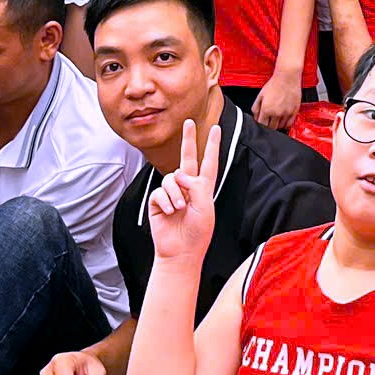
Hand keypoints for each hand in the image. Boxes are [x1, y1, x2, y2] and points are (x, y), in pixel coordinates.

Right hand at [147, 115, 222, 263]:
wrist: (181, 252)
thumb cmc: (198, 232)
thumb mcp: (205, 205)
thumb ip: (195, 185)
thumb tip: (179, 174)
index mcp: (203, 187)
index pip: (209, 161)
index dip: (212, 144)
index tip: (215, 128)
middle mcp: (188, 186)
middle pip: (188, 157)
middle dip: (189, 139)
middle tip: (189, 122)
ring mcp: (173, 193)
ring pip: (171, 178)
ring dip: (176, 194)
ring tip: (180, 209)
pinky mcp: (158, 201)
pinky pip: (160, 192)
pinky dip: (167, 201)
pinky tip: (171, 212)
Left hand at [255, 70, 301, 129]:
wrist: (287, 76)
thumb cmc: (274, 84)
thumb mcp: (260, 95)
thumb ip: (255, 108)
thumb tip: (255, 117)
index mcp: (267, 109)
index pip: (262, 125)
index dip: (260, 124)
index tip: (261, 121)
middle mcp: (277, 113)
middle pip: (271, 128)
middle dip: (268, 126)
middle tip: (268, 120)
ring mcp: (286, 113)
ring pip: (280, 127)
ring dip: (276, 125)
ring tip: (275, 118)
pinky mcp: (294, 111)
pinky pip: (289, 124)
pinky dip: (285, 124)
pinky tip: (282, 119)